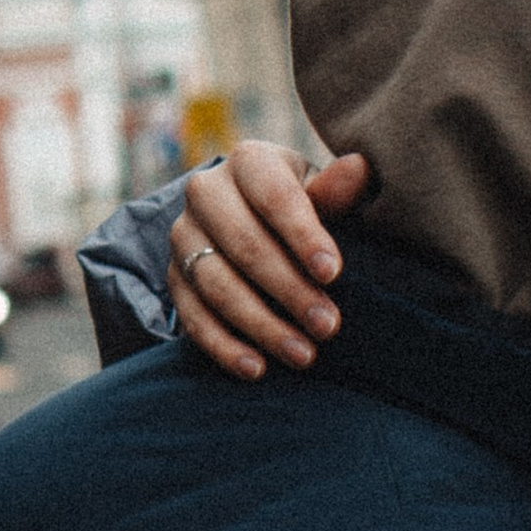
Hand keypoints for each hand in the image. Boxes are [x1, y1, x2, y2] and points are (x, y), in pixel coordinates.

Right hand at [171, 143, 371, 377]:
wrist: (256, 219)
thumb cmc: (305, 207)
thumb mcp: (324, 194)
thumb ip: (338, 191)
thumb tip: (358, 169)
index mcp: (249, 161)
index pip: (274, 197)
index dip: (303, 236)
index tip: (333, 274)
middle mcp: (205, 192)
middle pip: (244, 245)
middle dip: (289, 290)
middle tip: (329, 326)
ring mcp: (183, 236)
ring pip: (218, 284)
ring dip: (262, 324)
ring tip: (304, 355)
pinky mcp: (173, 277)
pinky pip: (192, 315)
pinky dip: (223, 345)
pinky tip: (256, 368)